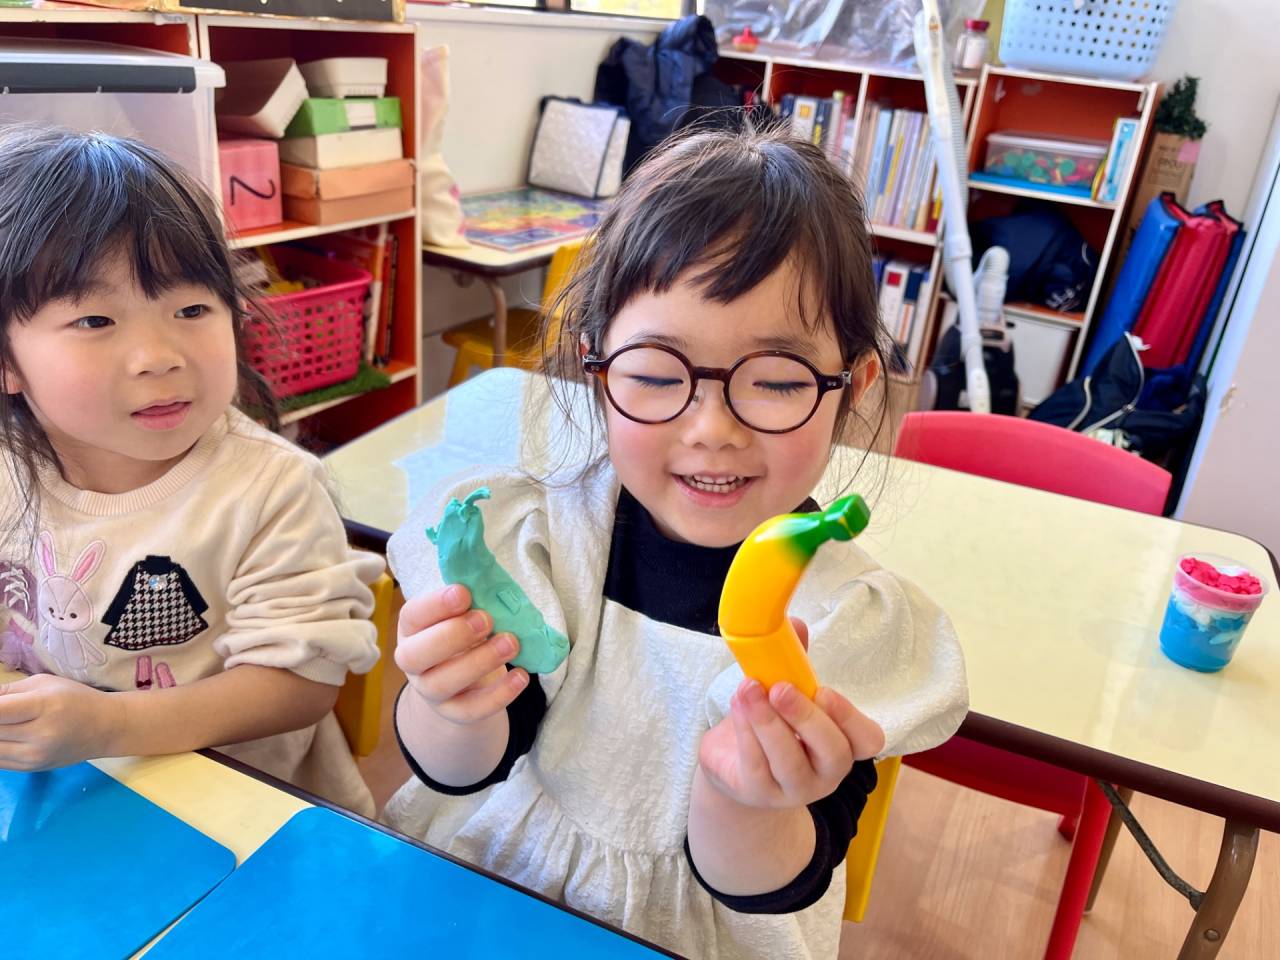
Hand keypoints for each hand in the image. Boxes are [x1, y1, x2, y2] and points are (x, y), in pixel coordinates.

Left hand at [0, 673, 123, 769]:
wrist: (105, 729)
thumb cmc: (76, 699)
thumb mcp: (45, 683)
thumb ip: (7, 691)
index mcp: (44, 706)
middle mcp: (39, 735)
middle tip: (2, 715)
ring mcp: (33, 757)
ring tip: (7, 726)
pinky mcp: (30, 769)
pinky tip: (7, 737)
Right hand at [395, 584, 526, 724]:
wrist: (465, 682)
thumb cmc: (465, 635)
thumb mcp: (463, 614)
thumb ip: (471, 601)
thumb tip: (492, 580)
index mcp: (413, 628)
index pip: (411, 616)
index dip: (435, 605)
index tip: (464, 593)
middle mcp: (413, 662)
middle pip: (416, 655)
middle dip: (453, 635)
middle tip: (486, 620)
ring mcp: (430, 691)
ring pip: (442, 683)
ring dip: (478, 662)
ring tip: (511, 643)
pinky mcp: (454, 712)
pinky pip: (471, 710)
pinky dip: (498, 695)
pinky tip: (521, 676)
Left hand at [699, 618, 884, 808]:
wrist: (732, 764)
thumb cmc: (771, 723)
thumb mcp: (785, 691)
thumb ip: (794, 662)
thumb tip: (794, 625)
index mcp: (842, 743)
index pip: (867, 740)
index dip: (851, 717)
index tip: (824, 690)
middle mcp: (826, 772)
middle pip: (832, 752)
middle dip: (806, 717)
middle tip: (780, 688)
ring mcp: (794, 789)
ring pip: (789, 761)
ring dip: (767, 722)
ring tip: (748, 689)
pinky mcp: (760, 794)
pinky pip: (756, 765)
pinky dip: (746, 732)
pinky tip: (737, 706)